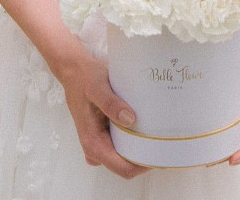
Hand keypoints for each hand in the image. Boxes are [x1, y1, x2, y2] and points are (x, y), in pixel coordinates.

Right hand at [58, 47, 149, 179]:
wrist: (75, 71)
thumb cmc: (85, 79)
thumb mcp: (98, 87)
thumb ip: (111, 104)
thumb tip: (130, 120)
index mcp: (93, 143)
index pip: (123, 168)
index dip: (142, 165)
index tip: (160, 151)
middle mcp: (96, 149)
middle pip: (126, 165)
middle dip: (145, 157)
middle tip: (164, 139)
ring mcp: (100, 143)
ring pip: (125, 156)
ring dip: (140, 147)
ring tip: (157, 131)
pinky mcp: (104, 135)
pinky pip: (123, 144)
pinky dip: (134, 138)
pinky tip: (145, 124)